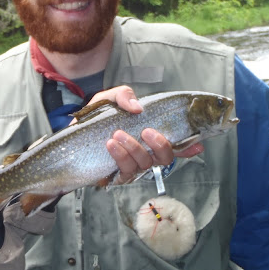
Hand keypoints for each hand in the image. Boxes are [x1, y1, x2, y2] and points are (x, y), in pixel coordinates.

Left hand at [87, 86, 203, 184]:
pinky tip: (111, 144)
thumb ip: (123, 95)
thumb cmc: (94, 120)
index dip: (189, 147)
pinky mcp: (117, 175)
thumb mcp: (107, 99)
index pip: (175, 144)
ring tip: (117, 134)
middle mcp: (144, 153)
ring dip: (133, 148)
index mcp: (148, 136)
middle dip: (160, 145)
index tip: (198, 144)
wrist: (70, 138)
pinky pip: (126, 171)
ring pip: (145, 163)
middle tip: (146, 131)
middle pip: (165, 157)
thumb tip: (137, 108)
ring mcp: (132, 165)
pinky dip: (120, 156)